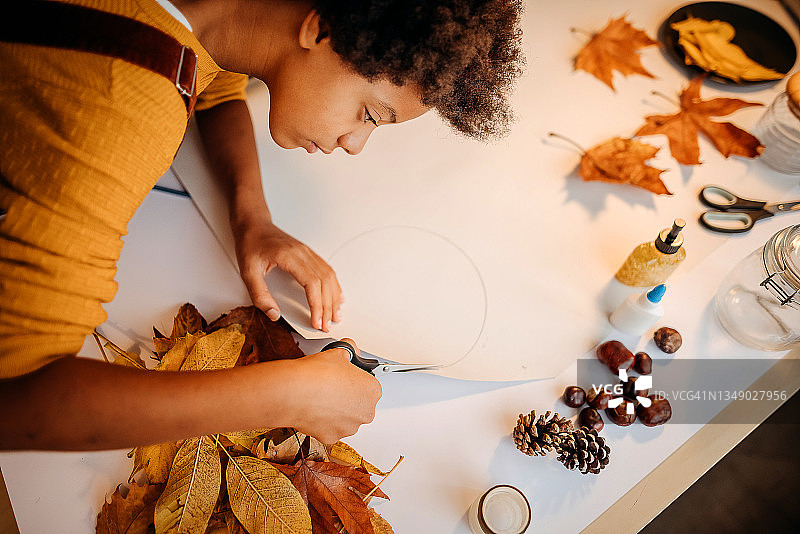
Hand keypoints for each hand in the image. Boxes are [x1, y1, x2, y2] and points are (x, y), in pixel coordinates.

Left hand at [234, 217, 342, 331]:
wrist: (253, 225)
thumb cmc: (251, 244)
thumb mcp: (247, 272)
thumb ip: (259, 295)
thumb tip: (273, 314)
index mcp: (289, 257)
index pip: (312, 283)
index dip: (317, 305)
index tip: (316, 321)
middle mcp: (303, 253)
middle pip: (324, 282)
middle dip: (328, 306)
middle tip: (327, 325)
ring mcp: (308, 253)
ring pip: (329, 276)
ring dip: (334, 297)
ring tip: (335, 315)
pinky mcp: (309, 254)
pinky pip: (327, 270)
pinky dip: (334, 286)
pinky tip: (336, 296)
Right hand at [288, 338, 381, 443]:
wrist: (294, 392)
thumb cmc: (317, 374)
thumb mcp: (338, 352)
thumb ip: (350, 351)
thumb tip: (350, 350)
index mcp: (372, 391)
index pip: (369, 385)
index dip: (356, 380)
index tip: (346, 378)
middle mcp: (365, 412)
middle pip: (359, 404)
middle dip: (348, 398)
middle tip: (332, 387)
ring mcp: (348, 427)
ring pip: (345, 419)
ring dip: (336, 411)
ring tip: (321, 398)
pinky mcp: (331, 437)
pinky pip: (329, 428)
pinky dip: (323, 421)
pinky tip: (314, 409)